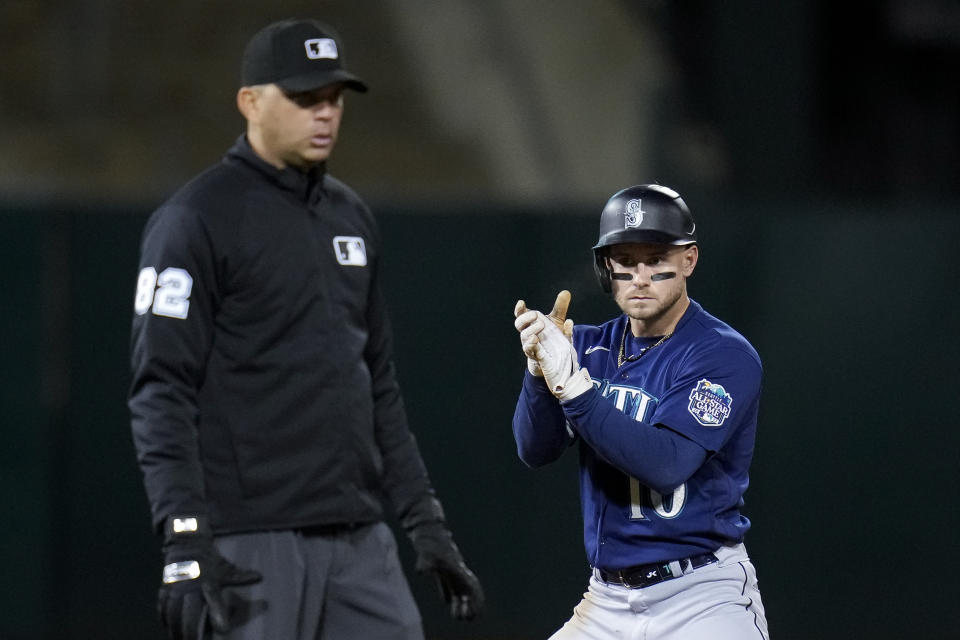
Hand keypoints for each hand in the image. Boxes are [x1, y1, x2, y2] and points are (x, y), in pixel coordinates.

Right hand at [157, 516, 260, 639]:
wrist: (187, 544)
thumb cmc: (210, 560)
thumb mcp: (226, 568)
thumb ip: (240, 576)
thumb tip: (259, 577)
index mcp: (207, 581)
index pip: (213, 600)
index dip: (219, 615)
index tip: (224, 629)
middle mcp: (190, 586)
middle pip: (187, 614)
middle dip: (190, 630)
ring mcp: (175, 588)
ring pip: (172, 614)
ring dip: (175, 629)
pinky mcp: (165, 589)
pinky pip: (162, 607)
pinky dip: (164, 619)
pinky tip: (167, 627)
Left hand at [411, 524, 484, 620]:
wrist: (425, 525)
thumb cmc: (427, 538)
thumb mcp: (425, 550)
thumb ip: (425, 562)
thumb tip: (421, 571)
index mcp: (455, 566)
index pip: (469, 585)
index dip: (474, 599)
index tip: (474, 612)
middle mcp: (455, 567)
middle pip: (465, 589)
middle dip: (468, 604)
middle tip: (466, 619)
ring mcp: (448, 566)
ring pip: (457, 587)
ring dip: (459, 601)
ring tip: (458, 616)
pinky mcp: (440, 565)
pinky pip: (447, 582)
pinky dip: (448, 592)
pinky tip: (446, 601)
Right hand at [514, 292, 590, 400]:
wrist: (556, 359)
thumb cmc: (553, 338)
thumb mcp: (558, 322)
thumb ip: (560, 308)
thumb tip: (566, 292)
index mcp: (532, 323)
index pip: (521, 315)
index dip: (519, 310)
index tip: (521, 303)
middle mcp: (528, 333)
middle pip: (519, 324)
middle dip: (525, 318)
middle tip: (535, 315)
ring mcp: (530, 345)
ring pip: (524, 337)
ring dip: (531, 330)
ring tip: (541, 326)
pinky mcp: (535, 355)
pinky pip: (530, 350)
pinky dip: (532, 345)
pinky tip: (536, 340)